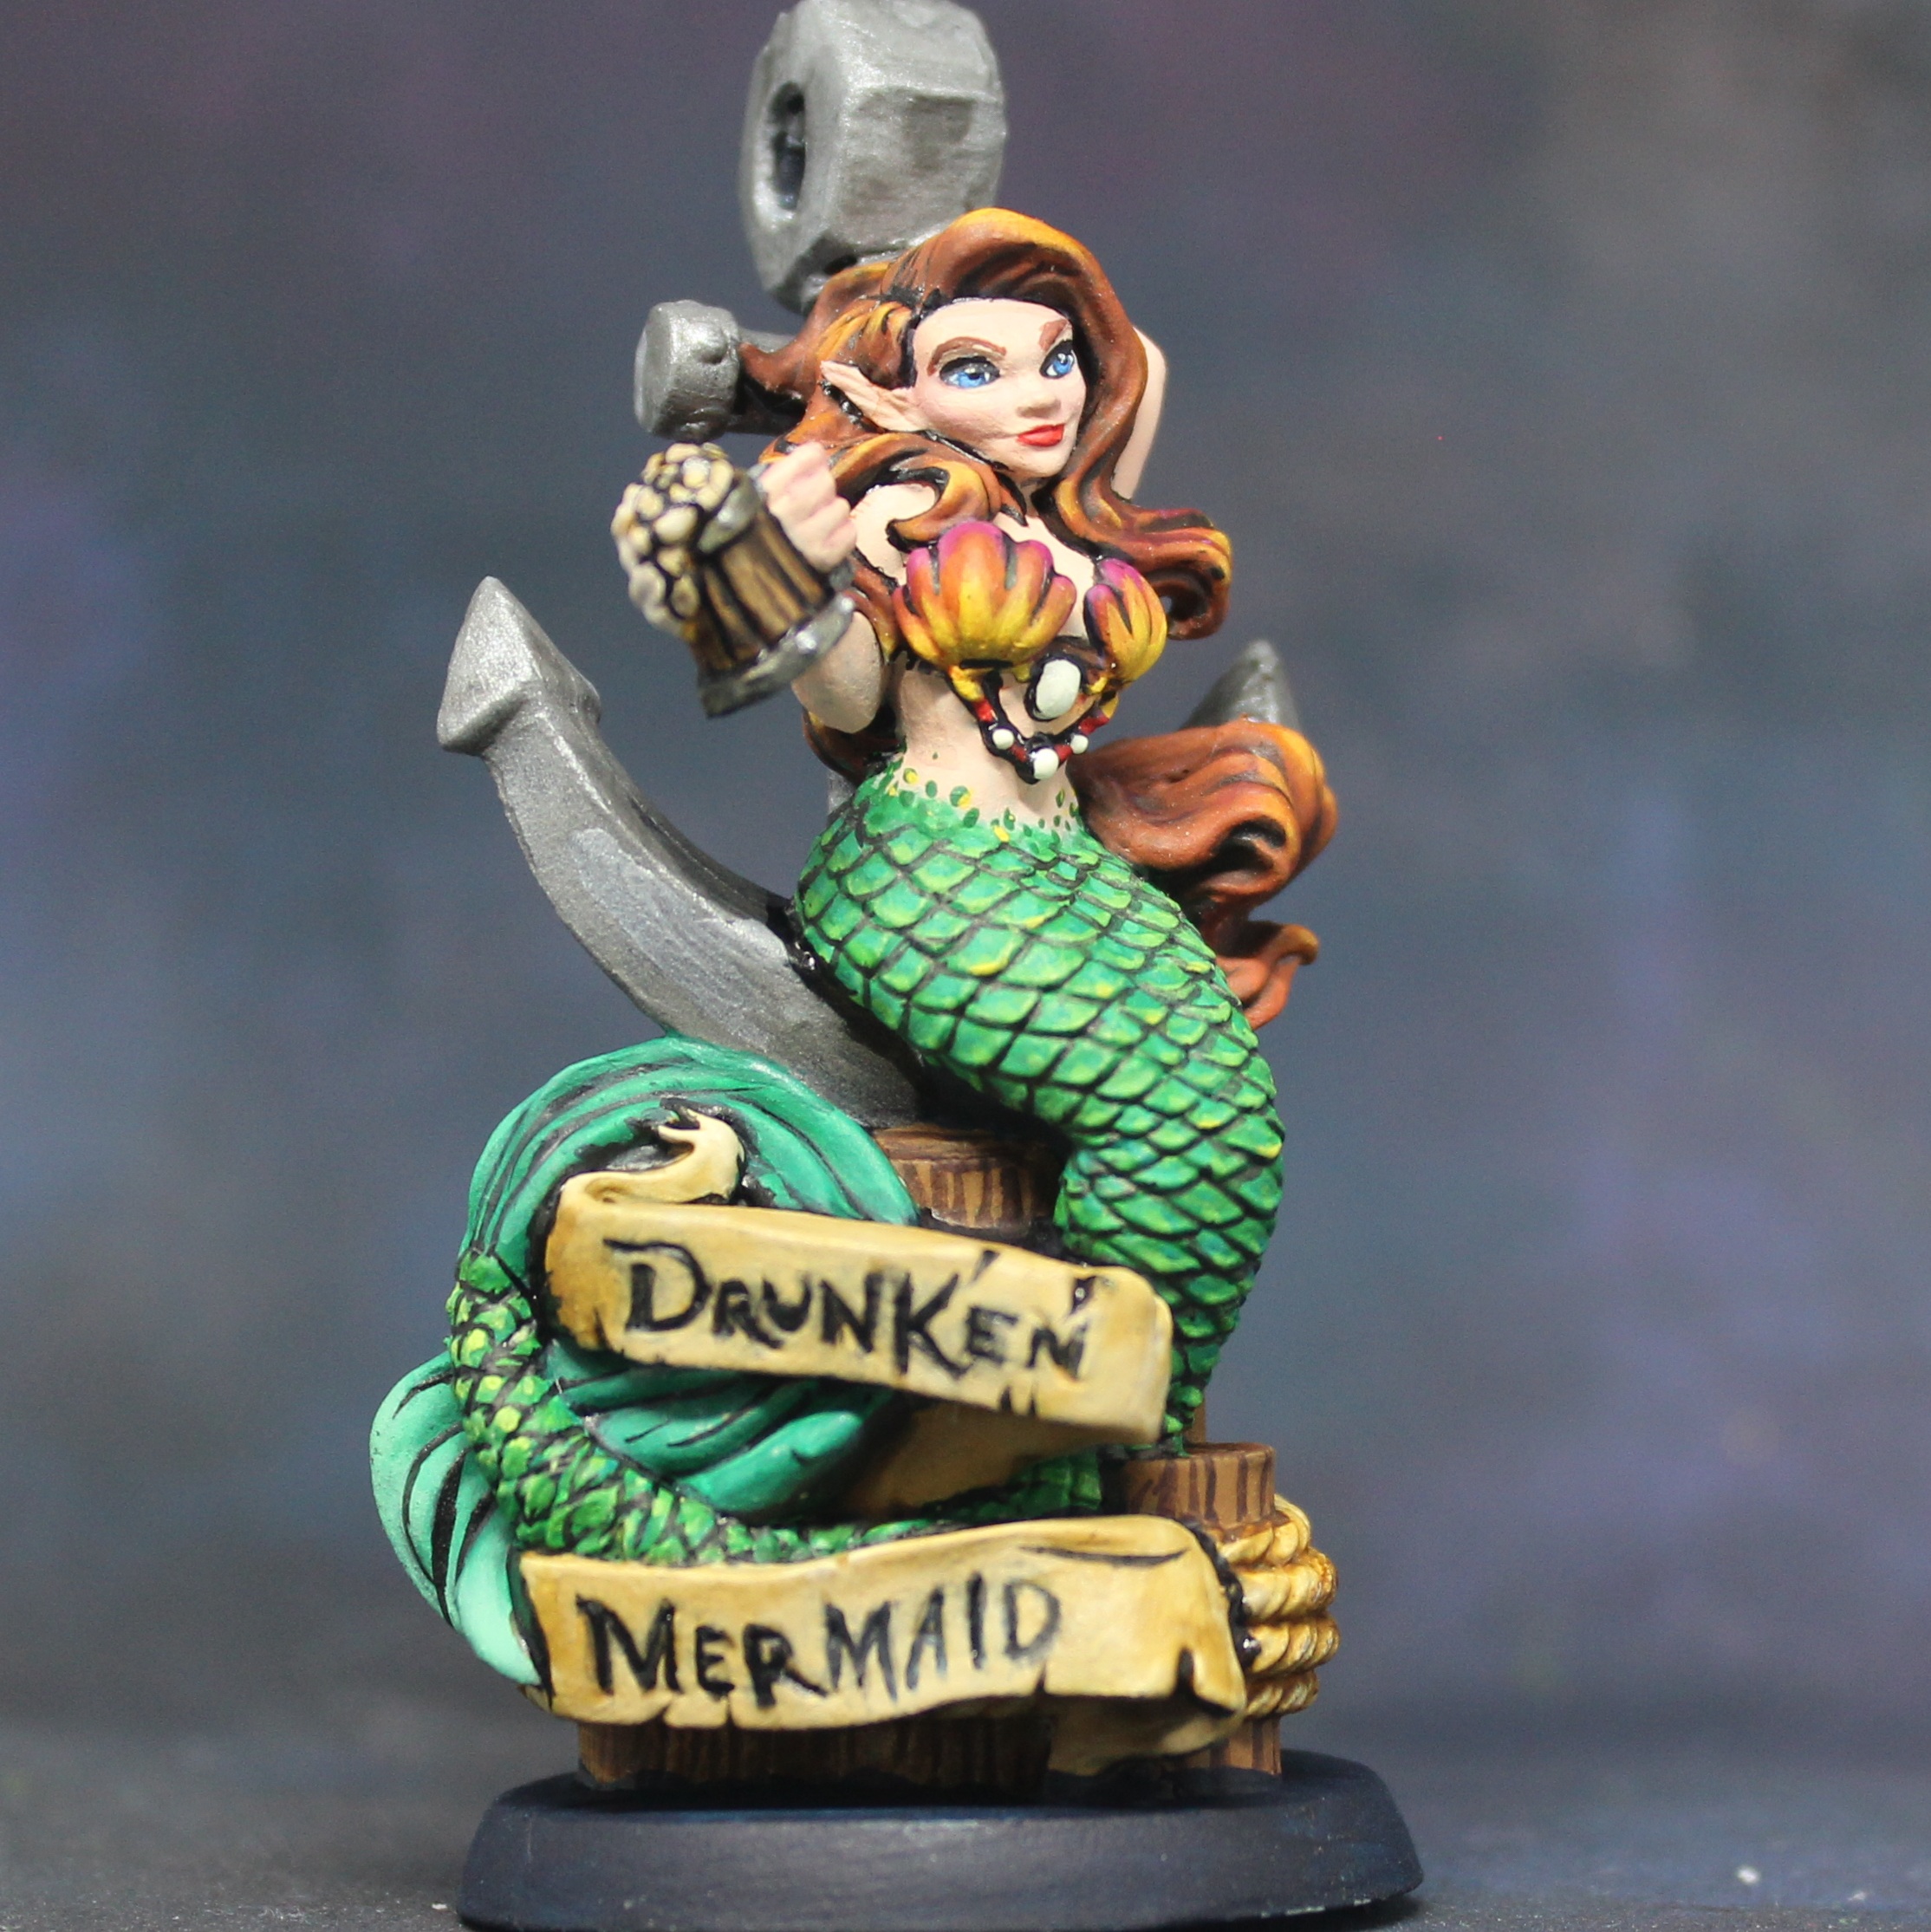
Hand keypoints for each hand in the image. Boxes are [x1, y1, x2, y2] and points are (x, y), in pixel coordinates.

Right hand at [758, 444, 857, 574]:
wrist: (754, 578)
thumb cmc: (759, 531)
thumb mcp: (757, 497)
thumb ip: (781, 475)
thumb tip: (816, 454)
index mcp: (765, 492)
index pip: (806, 458)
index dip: (814, 457)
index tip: (814, 460)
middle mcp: (785, 513)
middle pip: (827, 482)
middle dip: (823, 488)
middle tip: (813, 499)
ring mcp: (805, 537)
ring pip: (841, 507)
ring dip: (833, 513)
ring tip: (817, 523)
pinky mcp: (823, 558)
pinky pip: (849, 533)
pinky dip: (842, 534)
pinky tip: (826, 539)